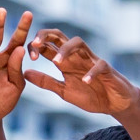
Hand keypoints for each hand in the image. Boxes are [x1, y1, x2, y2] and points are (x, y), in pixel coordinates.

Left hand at [25, 30, 139, 115]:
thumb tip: (24, 73)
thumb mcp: (63, 91)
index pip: (47, 45)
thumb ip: (46, 82)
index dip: (35, 46)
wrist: (114, 104)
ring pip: (79, 43)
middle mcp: (77, 56)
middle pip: (60, 36)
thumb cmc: (90, 95)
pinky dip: (91, 73)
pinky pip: (99, 66)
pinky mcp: (107, 70)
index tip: (28, 56)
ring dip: (66, 49)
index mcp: (65, 61)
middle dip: (46, 35)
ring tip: (56, 62)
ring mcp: (92, 61)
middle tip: (35, 43)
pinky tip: (85, 81)